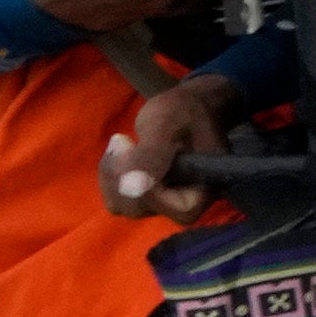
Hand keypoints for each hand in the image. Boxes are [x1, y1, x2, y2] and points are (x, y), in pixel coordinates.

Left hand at [101, 74, 246, 219]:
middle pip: (144, 210)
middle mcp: (187, 202)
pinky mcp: (147, 195)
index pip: (179, 211)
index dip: (149, 191)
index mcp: (205, 188)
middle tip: (122, 141)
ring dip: (112, 174)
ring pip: (124, 205)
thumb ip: (151, 155)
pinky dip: (109, 175)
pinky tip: (118, 152)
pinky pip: (117, 197)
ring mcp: (164, 201)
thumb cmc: (184, 110)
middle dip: (122, 176)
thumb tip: (132, 188)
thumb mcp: (166, 124)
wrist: (188, 105)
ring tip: (121, 143)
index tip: (133, 149)